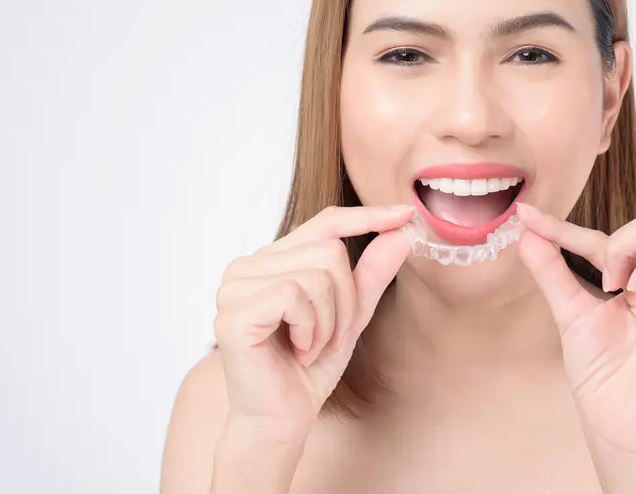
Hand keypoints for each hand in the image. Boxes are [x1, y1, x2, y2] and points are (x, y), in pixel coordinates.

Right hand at [213, 204, 413, 444]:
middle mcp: (247, 266)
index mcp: (271, 260)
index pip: (323, 222)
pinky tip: (298, 351)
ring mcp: (234, 287)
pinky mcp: (233, 312)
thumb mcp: (351, 315)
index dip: (365, 216)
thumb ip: (370, 274)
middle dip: (347, 301)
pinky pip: (296, 295)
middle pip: (329, 250)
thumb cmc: (309, 369)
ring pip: (318, 274)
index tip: (403, 214)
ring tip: (311, 347)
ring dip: (330, 321)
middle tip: (330, 338)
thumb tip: (400, 233)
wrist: (281, 420)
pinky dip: (311, 329)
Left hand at [516, 202, 635, 457]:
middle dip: (628, 236)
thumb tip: (524, 232)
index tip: (526, 216)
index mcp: (634, 279)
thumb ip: (551, 271)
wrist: (613, 421)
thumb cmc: (600, 374)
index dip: (564, 225)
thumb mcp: (568, 313)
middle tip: (607, 278)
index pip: (607, 235)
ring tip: (630, 287)